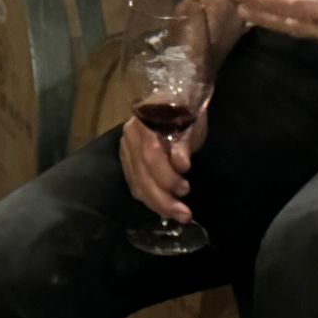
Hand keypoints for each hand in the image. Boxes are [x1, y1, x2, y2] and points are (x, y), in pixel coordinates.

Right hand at [119, 105, 210, 222]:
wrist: (175, 102)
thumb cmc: (186, 111)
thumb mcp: (192, 124)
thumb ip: (184, 144)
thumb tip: (182, 166)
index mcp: (144, 122)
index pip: (150, 154)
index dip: (166, 175)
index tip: (186, 188)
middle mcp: (129, 136)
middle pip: (141, 174)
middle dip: (163, 199)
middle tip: (185, 214)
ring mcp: (126, 150)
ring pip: (137, 184)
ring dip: (158, 204)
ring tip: (179, 215)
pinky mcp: (128, 162)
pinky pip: (135, 186)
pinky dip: (150, 200)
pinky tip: (164, 208)